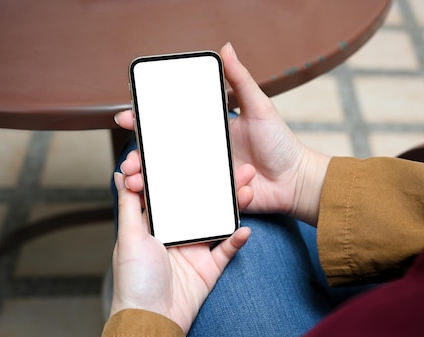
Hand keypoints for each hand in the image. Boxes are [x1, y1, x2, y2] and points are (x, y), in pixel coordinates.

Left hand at [110, 172, 250, 333]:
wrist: (151, 320)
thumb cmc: (133, 281)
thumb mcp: (128, 237)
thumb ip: (128, 204)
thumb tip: (118, 174)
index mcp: (156, 224)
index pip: (172, 193)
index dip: (183, 173)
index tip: (196, 153)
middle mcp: (177, 234)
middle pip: (201, 204)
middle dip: (218, 185)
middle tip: (235, 166)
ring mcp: (195, 250)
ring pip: (218, 222)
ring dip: (234, 206)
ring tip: (248, 188)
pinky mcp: (210, 268)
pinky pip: (227, 250)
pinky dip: (237, 239)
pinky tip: (245, 227)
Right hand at [115, 43, 330, 224]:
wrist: (297, 180)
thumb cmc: (280, 143)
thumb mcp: (260, 107)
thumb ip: (241, 80)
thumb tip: (226, 48)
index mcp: (207, 131)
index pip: (169, 124)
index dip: (144, 121)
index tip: (126, 117)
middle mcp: (202, 155)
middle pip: (162, 156)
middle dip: (139, 159)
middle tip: (129, 163)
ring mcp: (207, 178)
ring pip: (169, 181)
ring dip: (148, 183)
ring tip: (136, 184)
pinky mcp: (215, 200)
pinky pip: (193, 201)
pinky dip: (180, 201)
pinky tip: (177, 199)